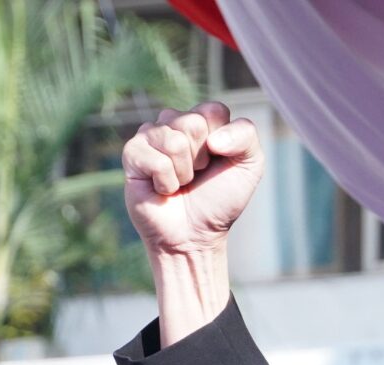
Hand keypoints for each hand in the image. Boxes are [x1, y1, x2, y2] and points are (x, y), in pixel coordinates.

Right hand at [122, 101, 262, 258]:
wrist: (196, 235)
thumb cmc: (220, 200)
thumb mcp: (250, 166)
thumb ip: (246, 135)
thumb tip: (213, 138)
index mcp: (202, 121)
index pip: (213, 110)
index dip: (222, 140)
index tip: (219, 160)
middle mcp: (174, 123)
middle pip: (192, 123)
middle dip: (202, 157)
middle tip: (198, 175)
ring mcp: (150, 136)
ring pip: (173, 140)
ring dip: (185, 171)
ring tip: (181, 183)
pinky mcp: (132, 154)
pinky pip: (156, 160)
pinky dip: (167, 182)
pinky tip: (163, 189)